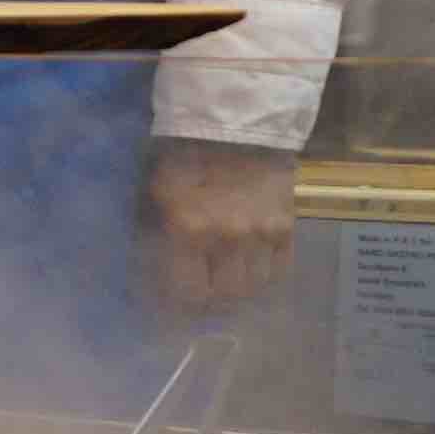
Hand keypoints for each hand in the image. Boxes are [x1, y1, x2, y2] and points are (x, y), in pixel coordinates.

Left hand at [143, 138, 297, 310]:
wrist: (237, 125)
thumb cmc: (183, 155)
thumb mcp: (154, 192)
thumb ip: (152, 233)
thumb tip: (147, 271)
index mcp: (188, 229)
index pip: (184, 291)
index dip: (174, 306)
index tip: (164, 308)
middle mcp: (228, 239)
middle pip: (221, 297)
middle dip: (205, 305)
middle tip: (194, 301)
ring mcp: (262, 235)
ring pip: (253, 289)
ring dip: (235, 295)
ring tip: (222, 290)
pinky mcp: (287, 227)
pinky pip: (279, 270)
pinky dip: (263, 279)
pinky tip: (249, 275)